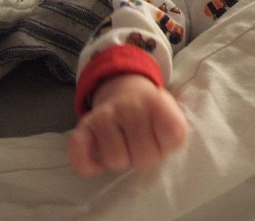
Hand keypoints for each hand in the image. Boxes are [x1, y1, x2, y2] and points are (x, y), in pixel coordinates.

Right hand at [68, 74, 187, 176]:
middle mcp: (131, 104)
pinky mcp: (86, 124)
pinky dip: (87, 164)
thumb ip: (175, 131)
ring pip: (115, 160)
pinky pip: (80, 151)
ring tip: (125, 146)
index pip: (173, 137)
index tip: (162, 138)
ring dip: (121, 160)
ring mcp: (106, 113)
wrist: (125, 90)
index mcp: (156, 101)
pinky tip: (98, 164)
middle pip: (144, 158)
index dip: (168, 145)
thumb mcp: (172, 114)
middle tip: (143, 144)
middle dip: (145, 158)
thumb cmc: (151, 113)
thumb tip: (167, 143)